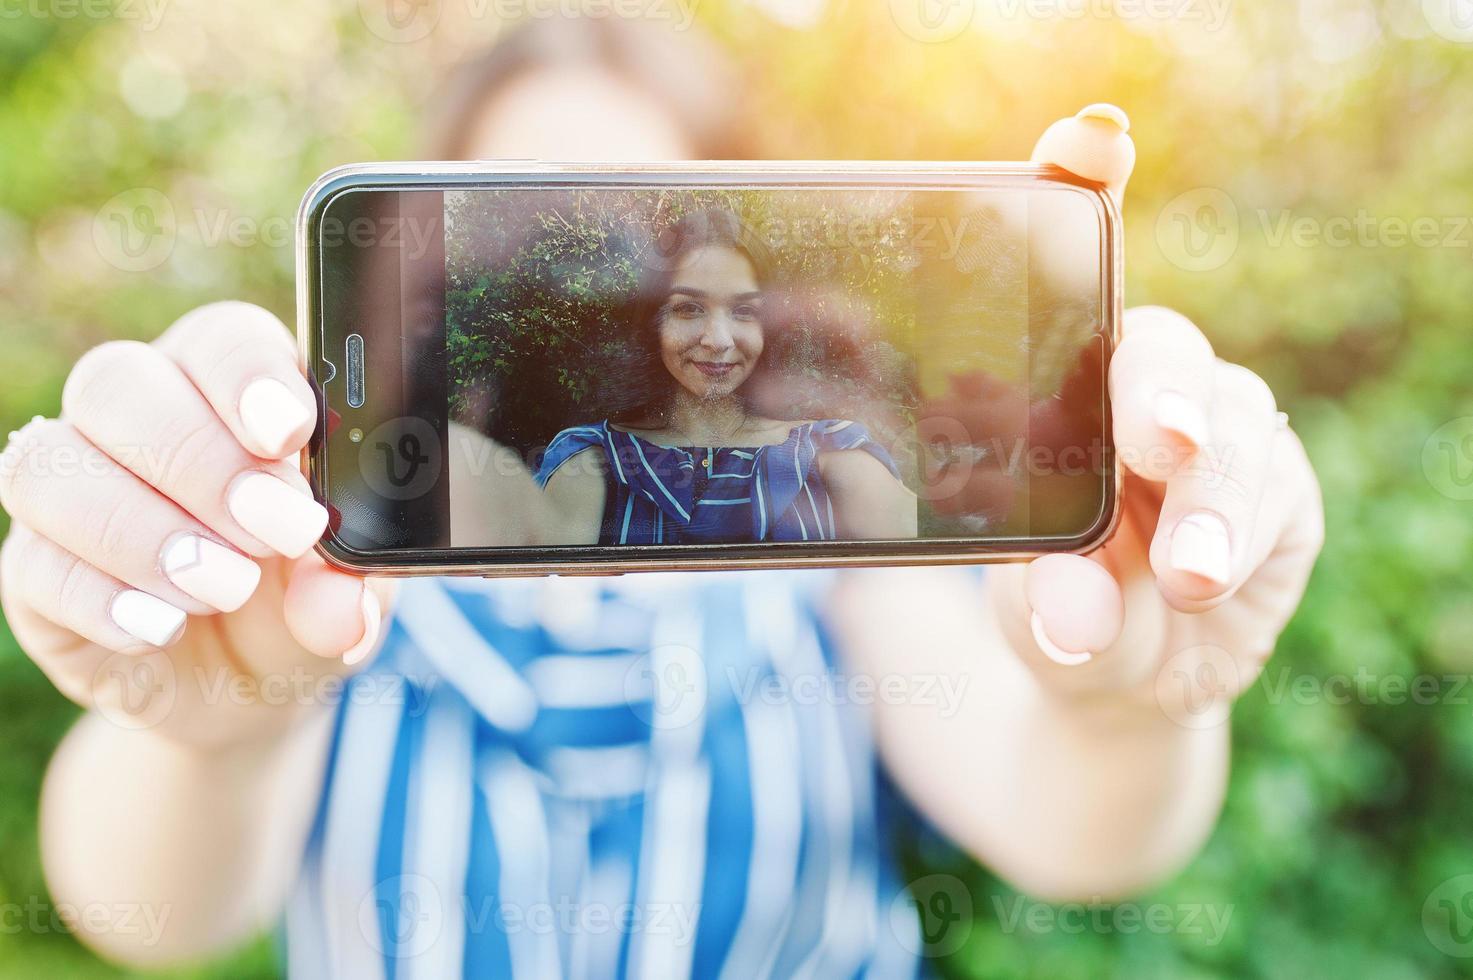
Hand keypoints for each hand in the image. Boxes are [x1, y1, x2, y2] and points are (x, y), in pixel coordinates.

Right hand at [0, 302, 391, 745]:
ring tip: (228, 587)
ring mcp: (72, 491)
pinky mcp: (33, 572)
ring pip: (50, 465)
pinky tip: (163, 628)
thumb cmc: (303, 598)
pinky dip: (104, 600)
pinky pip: (32, 563)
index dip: (245, 375)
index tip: (287, 432)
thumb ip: (349, 588)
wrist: (250, 686)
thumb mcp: (347, 593)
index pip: (218, 339)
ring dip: (145, 532)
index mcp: (230, 391)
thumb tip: (341, 603)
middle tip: (276, 531)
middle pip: (116, 383)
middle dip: (199, 460)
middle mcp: (136, 421)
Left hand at [990, 106, 1324, 724]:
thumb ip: (1046, 608)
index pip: (1073, 265)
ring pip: (1232, 419)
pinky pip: (1275, 488)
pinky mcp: (1278, 486)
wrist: (1121, 679)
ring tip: (1189, 574)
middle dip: (1159, 388)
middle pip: (1162, 344)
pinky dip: (1243, 534)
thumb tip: (1075, 618)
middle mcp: (1141, 387)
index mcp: (1058, 380)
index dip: (1084, 182)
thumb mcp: (1026, 611)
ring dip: (1213, 495)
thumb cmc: (1056, 609)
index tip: (1088, 139)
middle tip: (1156, 447)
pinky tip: (1210, 582)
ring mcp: (1216, 431)